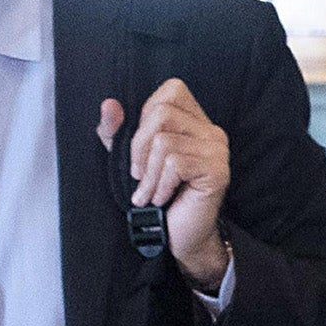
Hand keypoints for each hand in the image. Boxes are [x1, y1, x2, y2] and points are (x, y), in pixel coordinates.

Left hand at [97, 80, 230, 287]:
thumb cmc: (159, 196)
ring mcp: (217, 150)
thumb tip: (108, 105)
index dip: (147, 114)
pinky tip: (162, 198)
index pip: (172, 89)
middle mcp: (211, 131)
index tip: (143, 146)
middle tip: (139, 174)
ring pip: (164, 141)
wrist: (181, 236)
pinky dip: (160, 184)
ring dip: (148, 174)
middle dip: (138, 147)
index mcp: (195, 122)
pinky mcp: (217, 170)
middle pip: (162, 113)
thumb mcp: (131, 159)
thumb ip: (117, 132)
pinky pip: (174, 163)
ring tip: (150, 192)